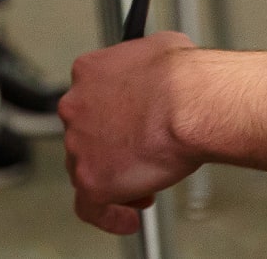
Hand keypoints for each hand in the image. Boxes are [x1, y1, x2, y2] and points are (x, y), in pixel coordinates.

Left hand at [60, 32, 200, 234]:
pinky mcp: (92, 178)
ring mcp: (80, 144)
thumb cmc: (184, 77)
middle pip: (84, 136)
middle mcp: (76, 106)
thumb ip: (149, 64)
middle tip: (138, 159)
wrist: (190, 102)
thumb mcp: (163, 49)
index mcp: (88, 73)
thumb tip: (163, 69)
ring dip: (113, 179)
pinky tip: (127, 218)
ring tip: (144, 186)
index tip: (128, 128)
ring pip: (86, 169)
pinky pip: (90, 206)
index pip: (89, 100)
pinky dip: (108, 215)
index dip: (110, 119)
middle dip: (111, 150)